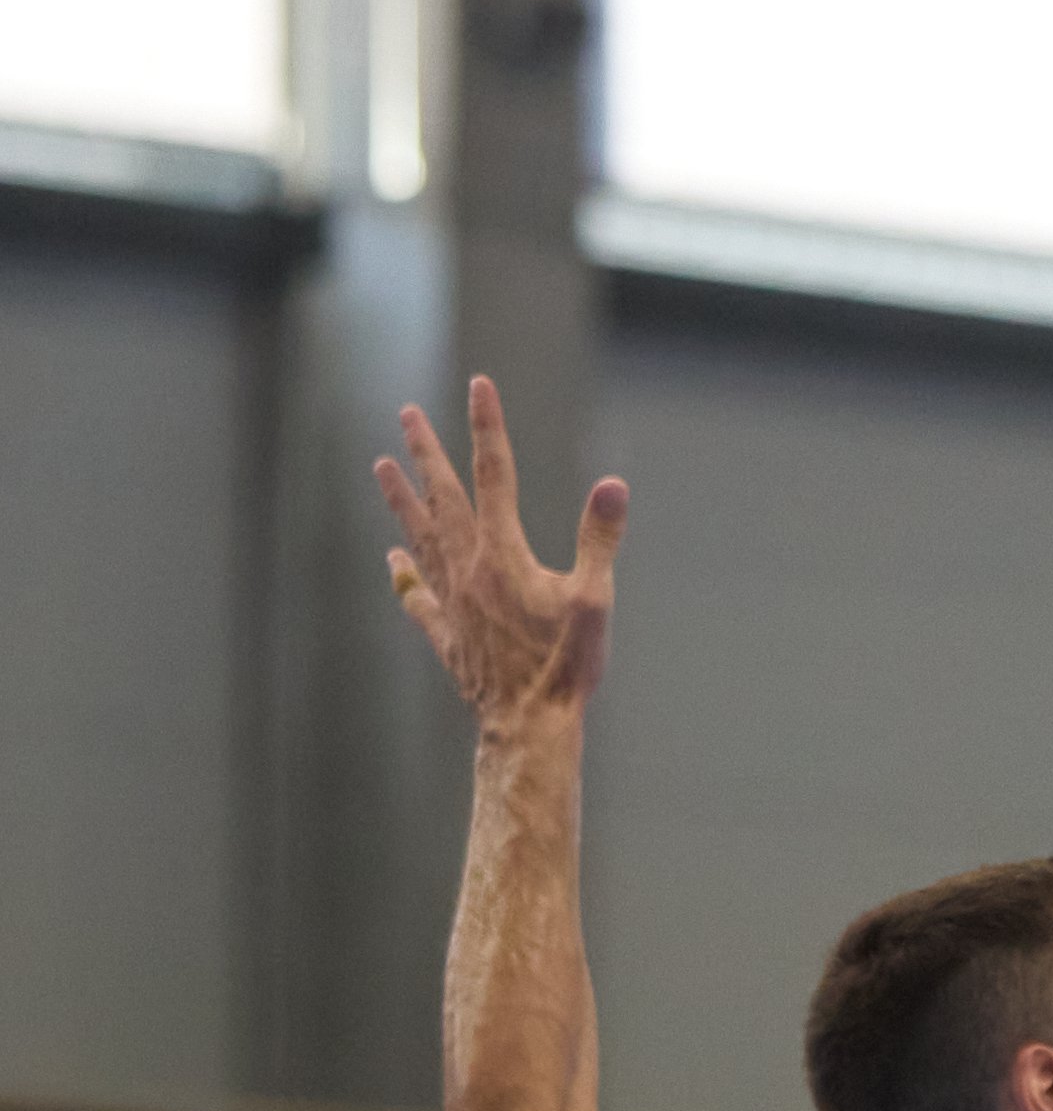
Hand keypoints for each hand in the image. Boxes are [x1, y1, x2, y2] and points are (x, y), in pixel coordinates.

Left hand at [375, 377, 628, 734]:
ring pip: (420, 537)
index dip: (487, 427)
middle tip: (407, 414)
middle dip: (426, 452)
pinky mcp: (447, 633)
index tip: (479, 386)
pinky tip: (394, 559)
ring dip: (401, 499)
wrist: (528, 724)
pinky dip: (403, 572)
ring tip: (382, 466)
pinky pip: (417, 594)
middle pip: (442, 498)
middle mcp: (467, 569)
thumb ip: (599, 539)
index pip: (494, 474)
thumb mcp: (594, 598)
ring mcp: (451, 601)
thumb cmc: (566, 665)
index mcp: (503, 554)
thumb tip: (613, 485)